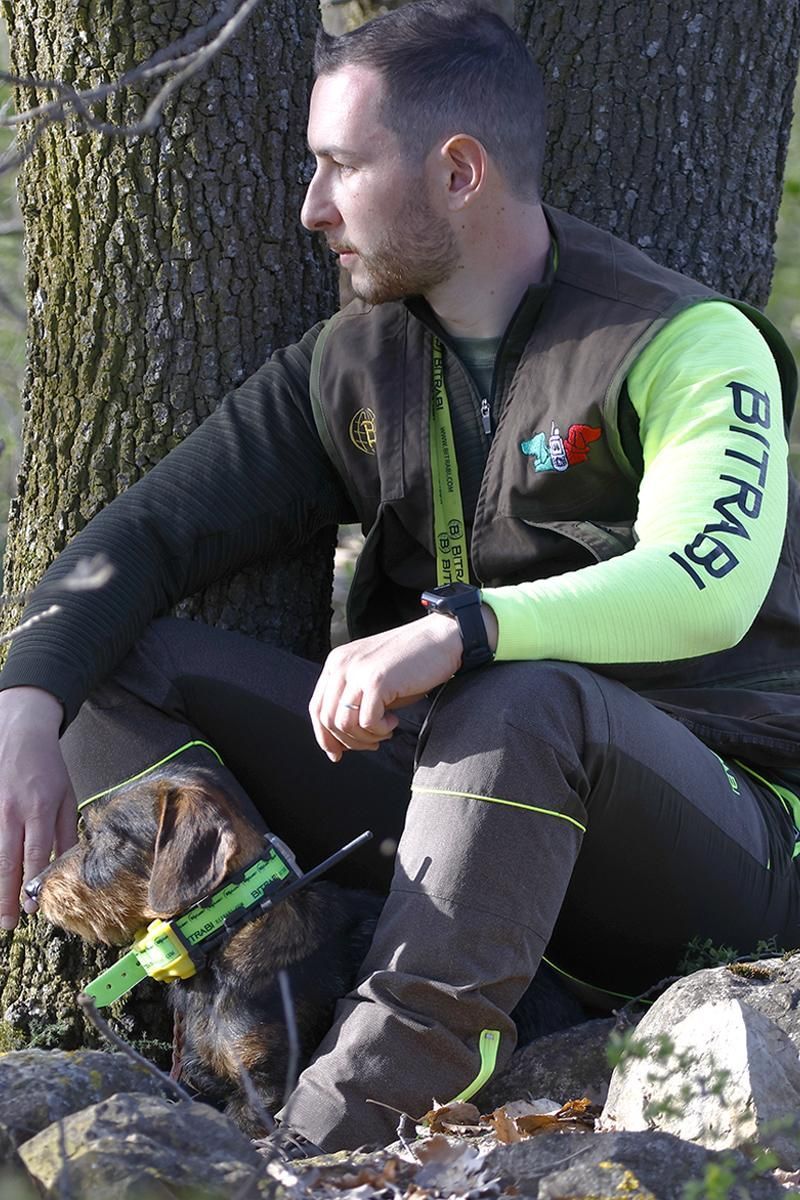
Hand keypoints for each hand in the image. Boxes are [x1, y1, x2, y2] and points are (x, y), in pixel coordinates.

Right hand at [0, 687, 76, 929]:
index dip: (32, 885)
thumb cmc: (48, 769)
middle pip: (6, 861)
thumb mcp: (66, 797)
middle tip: (8, 923)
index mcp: (38, 810)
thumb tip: (66, 866)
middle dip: (6, 896)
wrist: (21, 733)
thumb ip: (65, 832)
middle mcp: (11, 812)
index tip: (32, 909)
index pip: (34, 855)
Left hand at [310, 614, 464, 761]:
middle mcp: (341, 665)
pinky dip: (380, 730)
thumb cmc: (411, 663)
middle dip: (348, 742)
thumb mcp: (372, 678)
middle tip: (373, 744)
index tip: (337, 754)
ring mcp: (357, 672)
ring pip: (344, 724)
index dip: (324, 736)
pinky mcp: (376, 681)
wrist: (441, 639)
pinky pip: (367, 722)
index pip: (316, 707)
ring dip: (366, 737)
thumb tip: (341, 738)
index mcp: (336, 663)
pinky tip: (394, 721)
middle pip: (327, 719)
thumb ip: (353, 698)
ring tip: (386, 730)